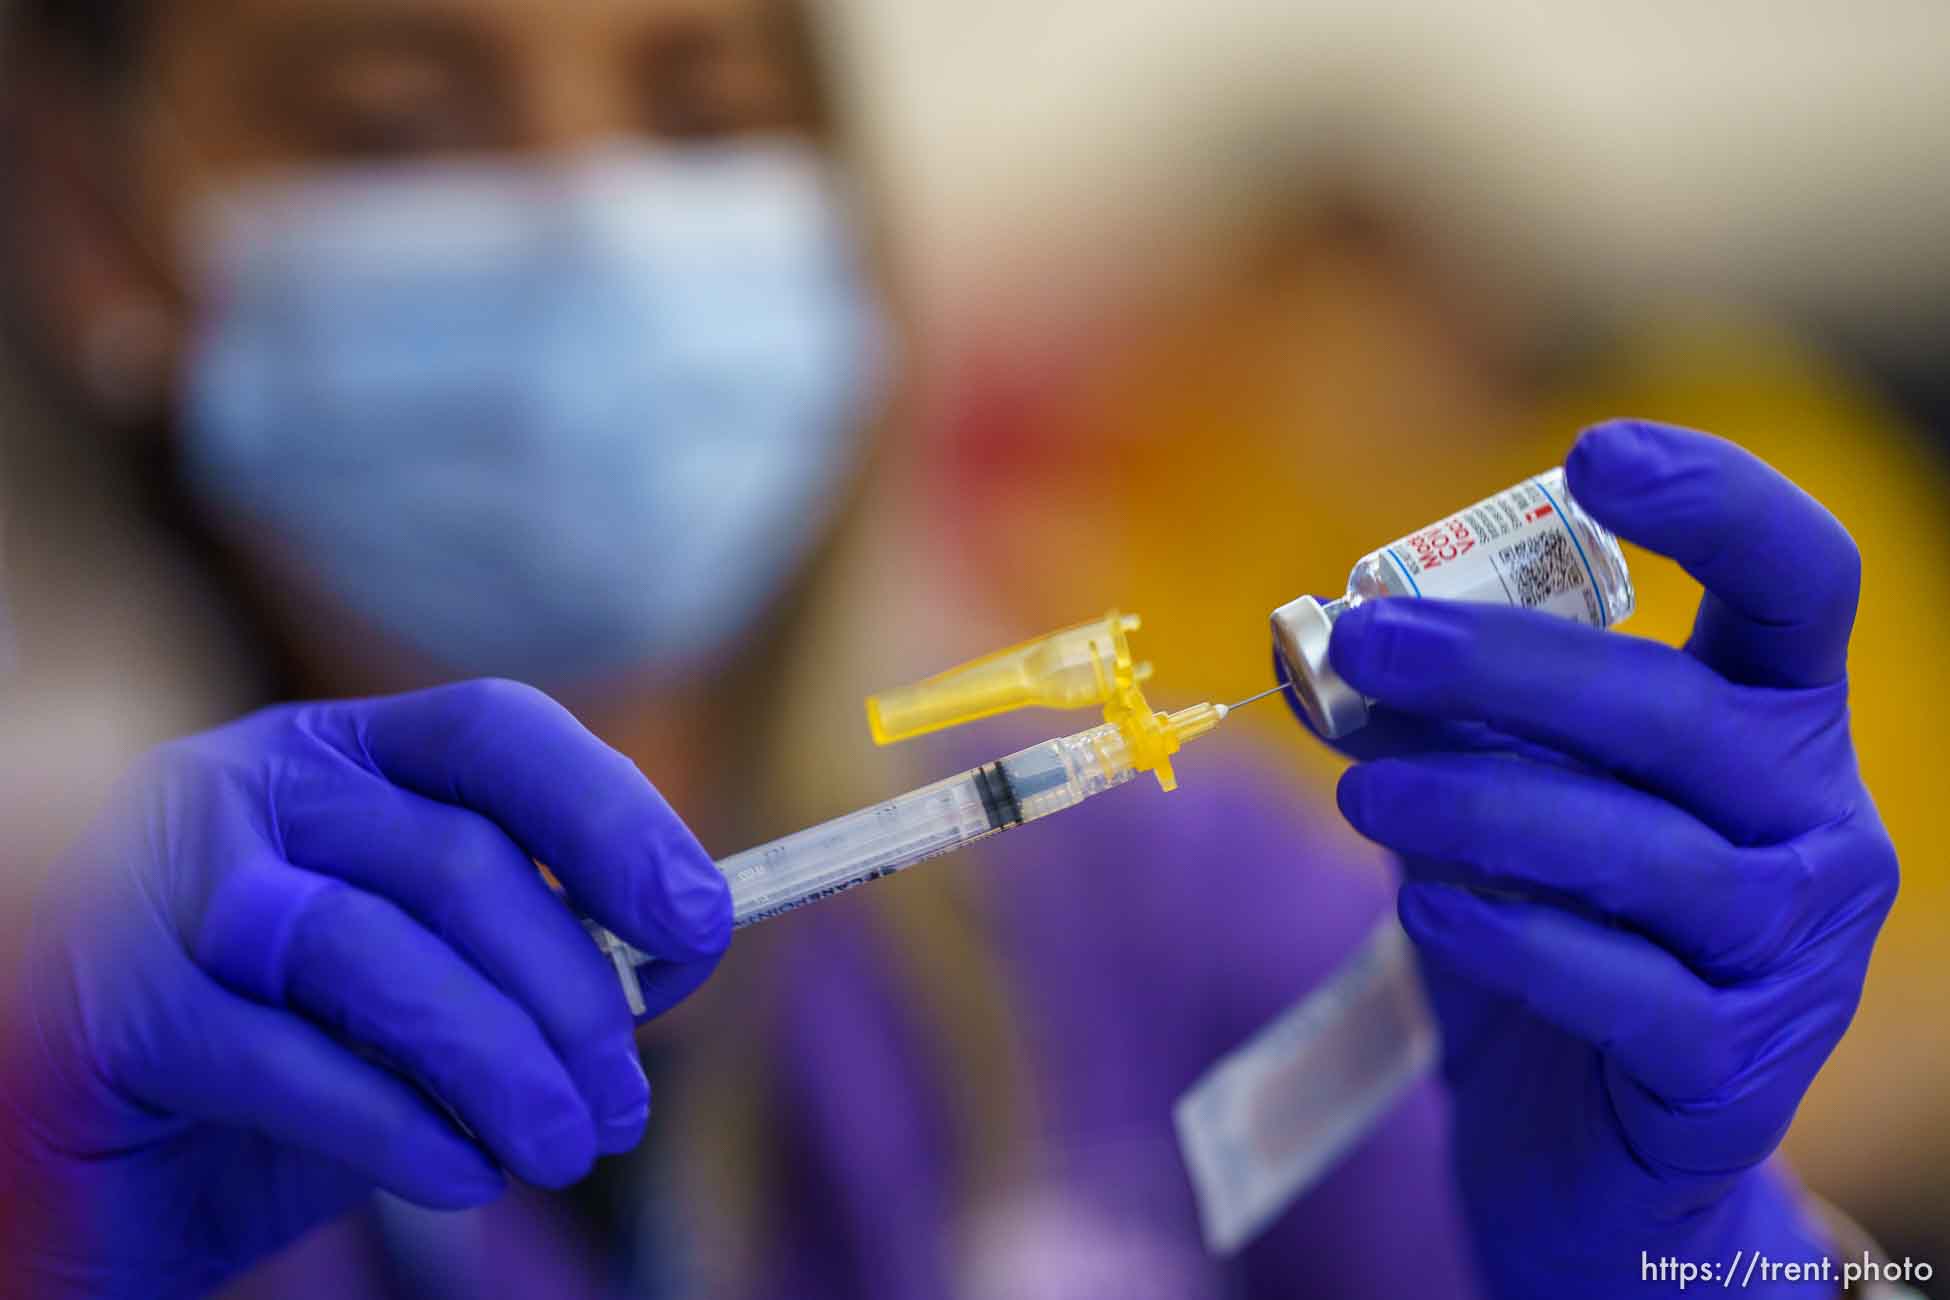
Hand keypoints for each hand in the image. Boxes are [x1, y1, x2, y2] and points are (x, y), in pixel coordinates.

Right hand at [1, 680, 729, 1298]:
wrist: (109, 1168)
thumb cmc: (297, 1056)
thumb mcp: (429, 984)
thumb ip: (534, 950)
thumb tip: (677, 949)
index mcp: (341, 755)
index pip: (496, 732)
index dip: (614, 816)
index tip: (700, 923)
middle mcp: (247, 786)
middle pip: (455, 858)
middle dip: (570, 990)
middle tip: (623, 1102)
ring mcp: (161, 886)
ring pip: (376, 952)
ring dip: (502, 1064)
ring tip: (568, 1146)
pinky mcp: (106, 1009)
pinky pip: (283, 1060)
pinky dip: (399, 1124)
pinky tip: (463, 1174)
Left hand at [1298, 421, 1896, 1295]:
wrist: (1594, 1147)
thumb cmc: (1554, 936)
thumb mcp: (1499, 805)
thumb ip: (1450, 728)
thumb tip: (1333, 645)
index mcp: (1778, 721)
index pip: (1800, 579)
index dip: (1719, 501)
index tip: (1592, 455)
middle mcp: (1817, 823)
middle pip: (1675, 711)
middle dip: (1503, 664)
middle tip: (1364, 644)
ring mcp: (1796, 952)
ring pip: (1641, 850)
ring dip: (1481, 807)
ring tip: (1361, 795)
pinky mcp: (1734, 1068)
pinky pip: (1624, 985)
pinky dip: (1515, 936)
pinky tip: (1427, 910)